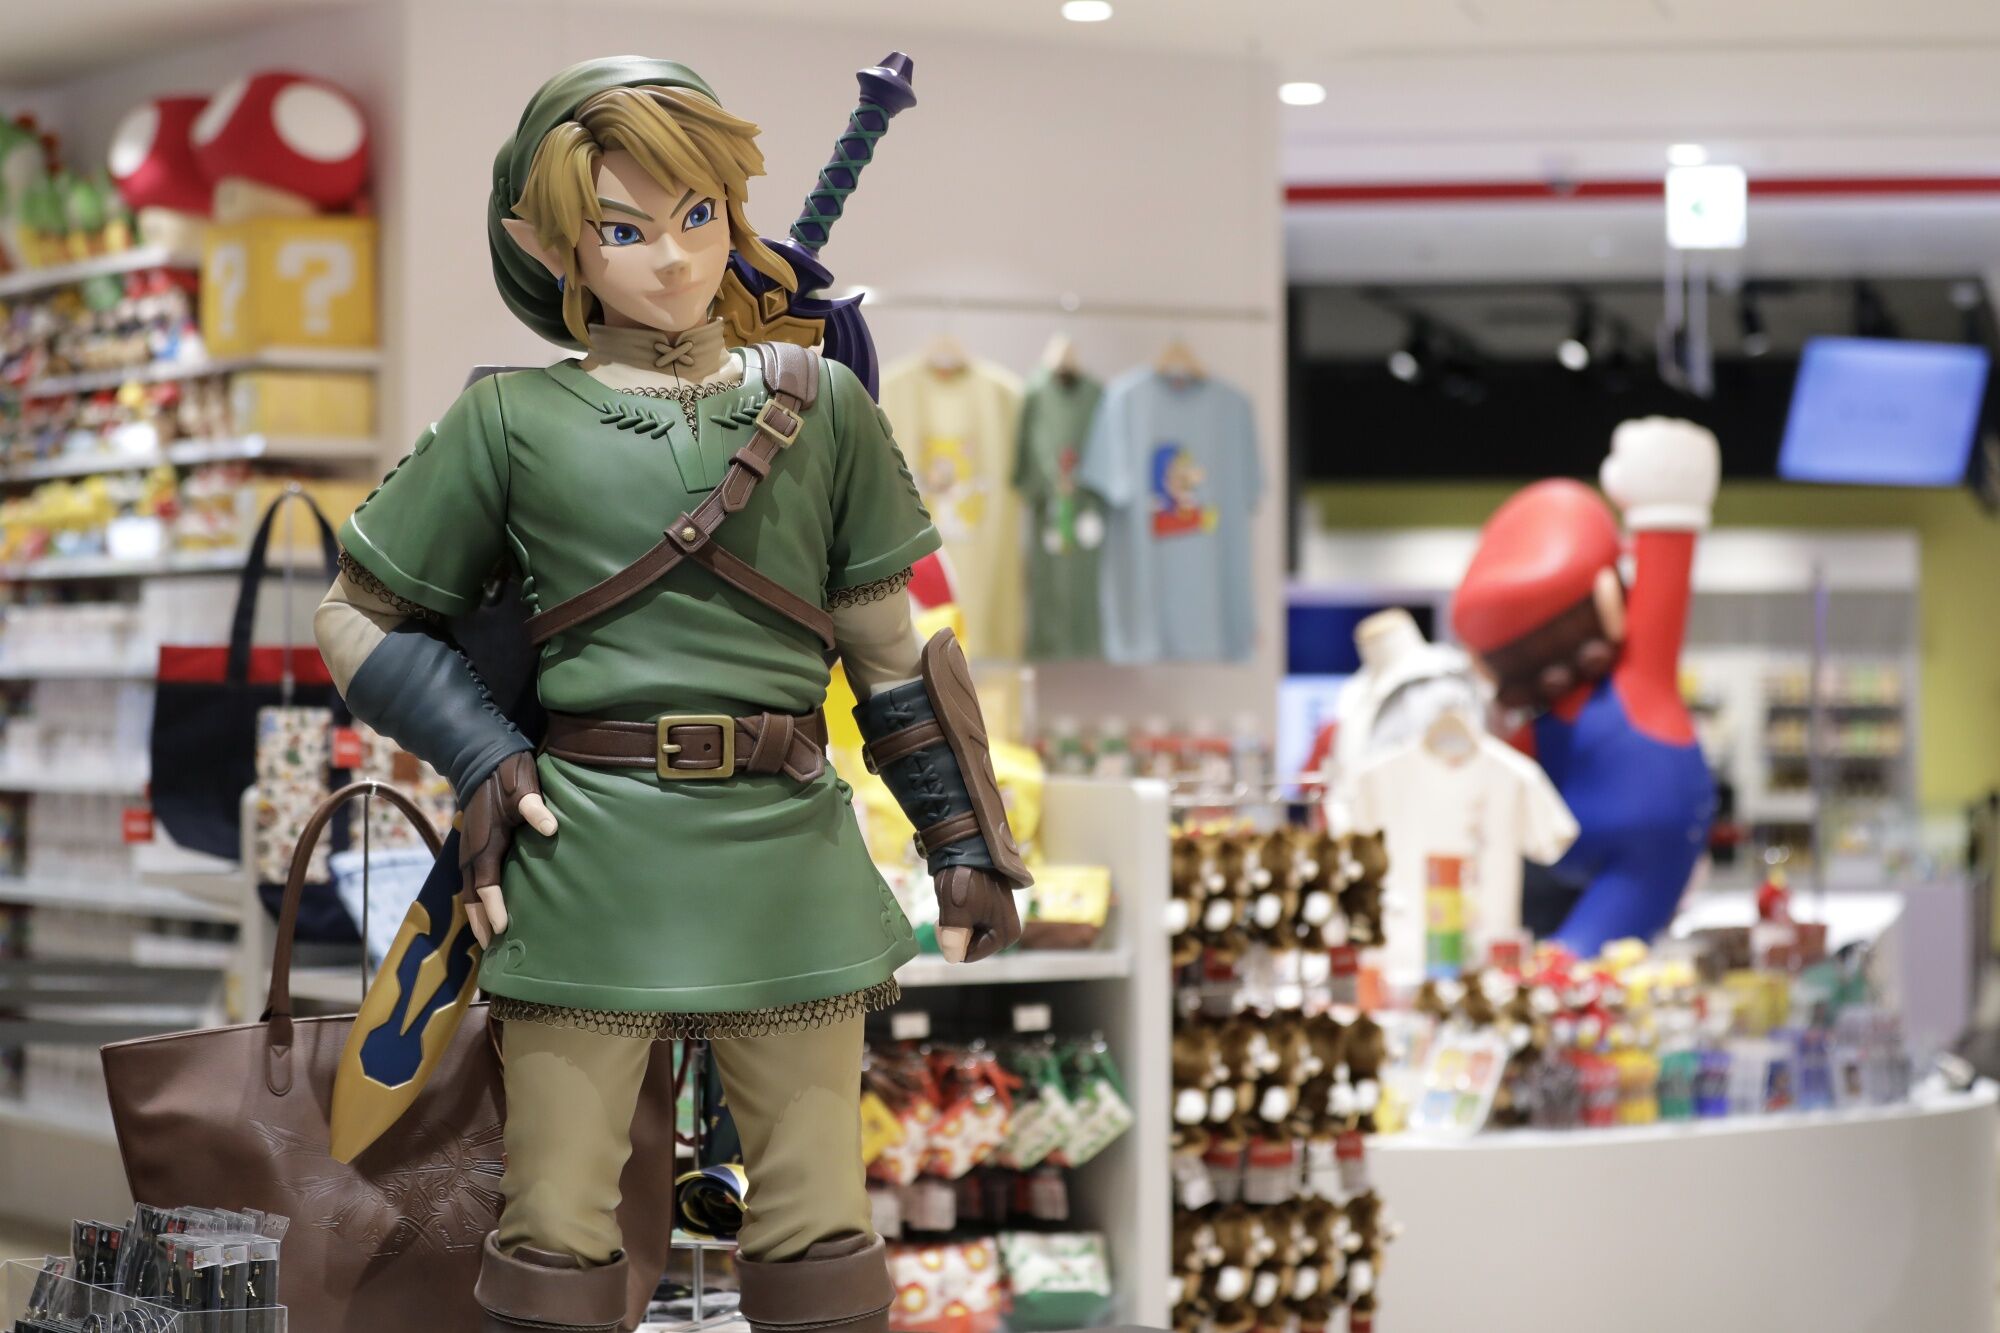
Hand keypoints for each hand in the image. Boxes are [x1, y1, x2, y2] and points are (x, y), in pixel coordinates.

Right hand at [458, 751, 556, 946]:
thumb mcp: (523, 785)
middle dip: (478, 921)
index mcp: (485, 841)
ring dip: (475, 912)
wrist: (480, 755)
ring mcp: (471, 847)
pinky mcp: (475, 843)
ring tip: (486, 937)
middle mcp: (473, 849)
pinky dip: (476, 897)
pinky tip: (486, 907)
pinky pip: (472, 877)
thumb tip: (550, 827)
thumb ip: (535, 807)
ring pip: (468, 887)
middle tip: (490, 948)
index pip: (485, 884)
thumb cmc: (505, 772)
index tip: (500, 930)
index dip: (492, 908)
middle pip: (470, 894)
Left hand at [934, 866, 1021, 963]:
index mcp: (1005, 935)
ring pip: (966, 933)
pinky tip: (957, 898)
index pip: (968, 955)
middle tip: (947, 910)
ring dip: (954, 921)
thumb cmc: (964, 879)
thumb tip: (953, 956)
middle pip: (969, 945)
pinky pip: (968, 920)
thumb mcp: (955, 914)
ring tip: (952, 901)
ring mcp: (999, 917)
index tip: (946, 920)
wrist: (966, 846)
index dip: (952, 941)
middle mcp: (1007, 929)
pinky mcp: (990, 907)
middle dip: (954, 931)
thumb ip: (954, 940)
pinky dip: (958, 913)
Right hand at [1600, 416, 1719, 529]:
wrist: (1673, 517)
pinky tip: (1684, 470)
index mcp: (1636, 436)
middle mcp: (1661, 428)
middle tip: (1654, 471)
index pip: (1628, 433)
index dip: (1628, 451)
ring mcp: (1685, 434)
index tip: (1634, 467)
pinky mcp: (1705, 442)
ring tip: (1670, 473)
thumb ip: (1614, 461)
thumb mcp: (1613, 482)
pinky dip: (1690, 453)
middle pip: (1652, 430)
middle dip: (1651, 446)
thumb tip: (1624, 455)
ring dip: (1671, 448)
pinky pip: (1695, 442)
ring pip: (1674, 435)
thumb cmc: (1638, 501)